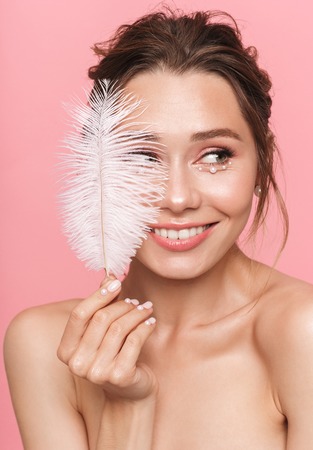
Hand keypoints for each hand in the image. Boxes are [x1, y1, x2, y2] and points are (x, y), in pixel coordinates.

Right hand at [57, 276, 157, 400]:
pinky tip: (151, 322)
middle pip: (101, 319)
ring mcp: (97, 373)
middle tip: (136, 301)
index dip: (98, 295)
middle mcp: (77, 364)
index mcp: (66, 351)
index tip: (116, 282)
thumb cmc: (113, 356)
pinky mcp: (119, 376)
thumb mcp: (102, 332)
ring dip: (136, 313)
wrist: (128, 393)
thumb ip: (101, 306)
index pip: (79, 314)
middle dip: (122, 305)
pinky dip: (145, 327)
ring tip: (146, 309)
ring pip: (119, 328)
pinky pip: (135, 340)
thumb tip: (108, 277)